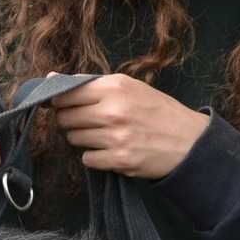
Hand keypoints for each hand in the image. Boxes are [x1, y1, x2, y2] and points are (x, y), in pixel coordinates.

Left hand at [48, 73, 209, 178]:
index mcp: (115, 87)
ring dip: (83, 138)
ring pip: (73, 139)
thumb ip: (91, 84)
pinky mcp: (119, 160)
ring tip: (105, 134)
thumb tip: (50, 79)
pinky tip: (110, 150)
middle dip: (72, 121)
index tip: (63, 104)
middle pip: (65, 118)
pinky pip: (87, 159)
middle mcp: (113, 111)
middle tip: (90, 121)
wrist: (189, 141)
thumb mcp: (130, 87)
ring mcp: (115, 137)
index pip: (65, 94)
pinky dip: (95, 156)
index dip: (59, 101)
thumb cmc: (157, 111)